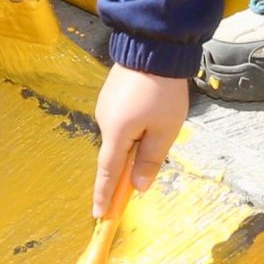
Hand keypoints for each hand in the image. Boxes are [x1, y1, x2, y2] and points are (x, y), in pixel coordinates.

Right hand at [91, 65, 186, 215]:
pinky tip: (149, 115)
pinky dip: (132, 128)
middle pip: (115, 154)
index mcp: (116, 133)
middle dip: (127, 167)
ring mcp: (105, 106)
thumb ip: (150, 160)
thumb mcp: (164, 130)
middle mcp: (104, 121)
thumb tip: (137, 186)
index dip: (104, 196)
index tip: (99, 216)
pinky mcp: (111, 95)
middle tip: (144, 172)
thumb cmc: (162, 92)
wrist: (153, 47)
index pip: (108, 173)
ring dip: (134, 143)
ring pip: (119, 136)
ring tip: (159, 127)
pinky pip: (120, 121)